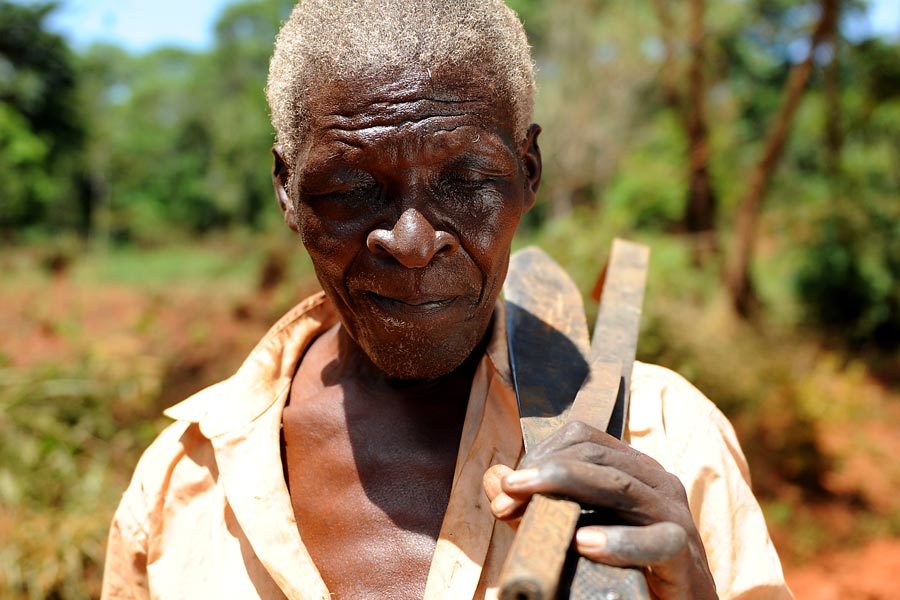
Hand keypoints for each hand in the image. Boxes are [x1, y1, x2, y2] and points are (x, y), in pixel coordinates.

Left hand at [483, 421, 717, 599]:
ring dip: (568, 492)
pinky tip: (585, 544)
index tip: (508, 485)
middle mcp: (657, 482)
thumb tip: (494, 479)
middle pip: (597, 457)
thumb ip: (534, 506)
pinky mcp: (684, 556)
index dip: (541, 453)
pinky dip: (620, 542)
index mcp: (633, 468)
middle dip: (545, 472)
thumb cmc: (622, 567)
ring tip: (526, 507)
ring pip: (621, 487)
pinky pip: (658, 542)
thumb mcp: (573, 530)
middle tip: (505, 496)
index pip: (584, 438)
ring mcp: (675, 517)